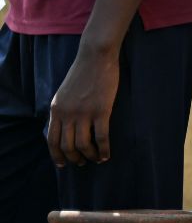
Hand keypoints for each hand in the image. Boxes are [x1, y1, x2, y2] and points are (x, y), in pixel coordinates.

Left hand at [47, 46, 119, 165]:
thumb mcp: (64, 93)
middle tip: (83, 163)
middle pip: (68, 146)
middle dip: (75, 159)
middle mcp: (67, 113)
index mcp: (56, 109)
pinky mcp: (101, 111)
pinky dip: (104, 150)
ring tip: (96, 159)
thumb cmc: (83, 74)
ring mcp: (83, 113)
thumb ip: (63, 110)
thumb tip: (66, 129)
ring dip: (90, 156)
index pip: (52, 140)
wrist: (95, 57)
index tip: (63, 164)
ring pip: (84, 145)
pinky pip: (101, 138)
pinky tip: (107, 155)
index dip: (57, 155)